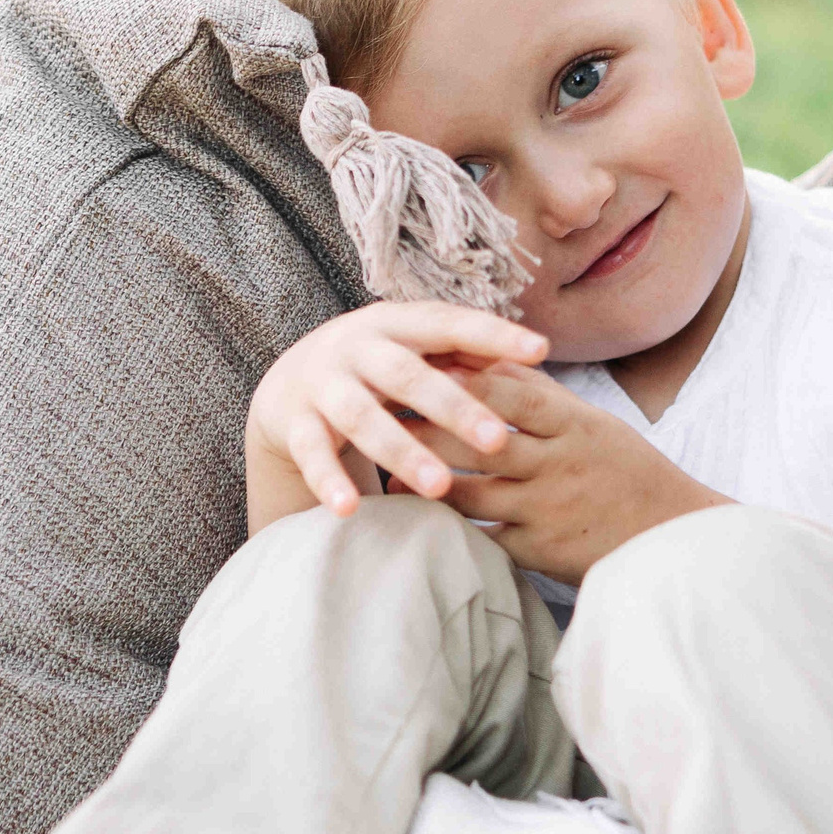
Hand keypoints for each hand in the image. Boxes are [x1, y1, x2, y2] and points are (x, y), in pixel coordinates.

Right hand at [246, 303, 547, 532]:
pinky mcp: (294, 424)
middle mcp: (356, 347)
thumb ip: (464, 354)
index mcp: (396, 323)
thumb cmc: (378, 367)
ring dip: (402, 452)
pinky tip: (349, 510)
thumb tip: (534, 356)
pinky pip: (311, 454)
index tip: (541, 350)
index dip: (493, 334)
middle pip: (407, 375)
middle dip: (453, 407)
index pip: (448, 323)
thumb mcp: (415, 351)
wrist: (291, 381)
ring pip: (361, 418)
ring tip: (441, 488)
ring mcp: (323, 385)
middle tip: (498, 442)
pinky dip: (328, 482)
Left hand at [403, 363, 728, 583]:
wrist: (670, 541)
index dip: (457, 381)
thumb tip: (489, 355)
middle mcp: (560, 462)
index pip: (506, 392)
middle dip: (424, 427)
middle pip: (478, 440)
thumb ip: (542, 395)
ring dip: (423, 482)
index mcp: (575, 423)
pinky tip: (417, 522)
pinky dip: (448, 529)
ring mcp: (549, 509)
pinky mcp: (541, 552)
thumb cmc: (626, 473)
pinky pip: (482, 538)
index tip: (414, 370)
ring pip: (470, 492)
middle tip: (379, 418)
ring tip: (389, 474)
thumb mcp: (593, 424)